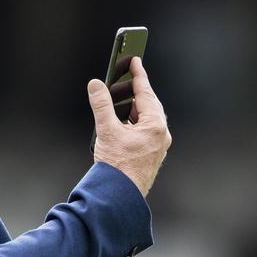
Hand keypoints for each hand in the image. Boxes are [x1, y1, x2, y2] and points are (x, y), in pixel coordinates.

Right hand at [88, 57, 171, 196]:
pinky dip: (135, 121)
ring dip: (135, 107)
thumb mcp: (107, 131)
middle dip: (138, 90)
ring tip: (123, 99)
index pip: (146, 93)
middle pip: (150, 105)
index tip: (135, 60)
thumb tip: (96, 85)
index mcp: (154, 126)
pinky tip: (124, 122)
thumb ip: (101, 105)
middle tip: (129, 77)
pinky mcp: (151, 154)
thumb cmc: (117, 167)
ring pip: (148, 118)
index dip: (138, 75)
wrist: (120, 196)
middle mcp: (160, 135)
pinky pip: (146, 130)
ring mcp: (157, 146)